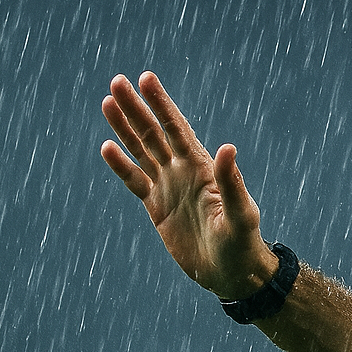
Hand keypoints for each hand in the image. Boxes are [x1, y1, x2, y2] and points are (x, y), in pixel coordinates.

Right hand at [100, 71, 277, 298]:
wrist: (232, 274)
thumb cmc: (243, 244)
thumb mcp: (241, 214)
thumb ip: (233, 182)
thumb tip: (228, 147)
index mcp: (203, 169)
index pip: (177, 129)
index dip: (162, 104)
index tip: (146, 78)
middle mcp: (183, 172)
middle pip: (154, 133)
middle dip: (137, 107)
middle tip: (117, 81)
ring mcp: (169, 188)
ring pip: (141, 151)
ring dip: (125, 128)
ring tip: (108, 102)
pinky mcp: (157, 207)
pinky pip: (135, 181)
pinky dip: (121, 166)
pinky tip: (107, 147)